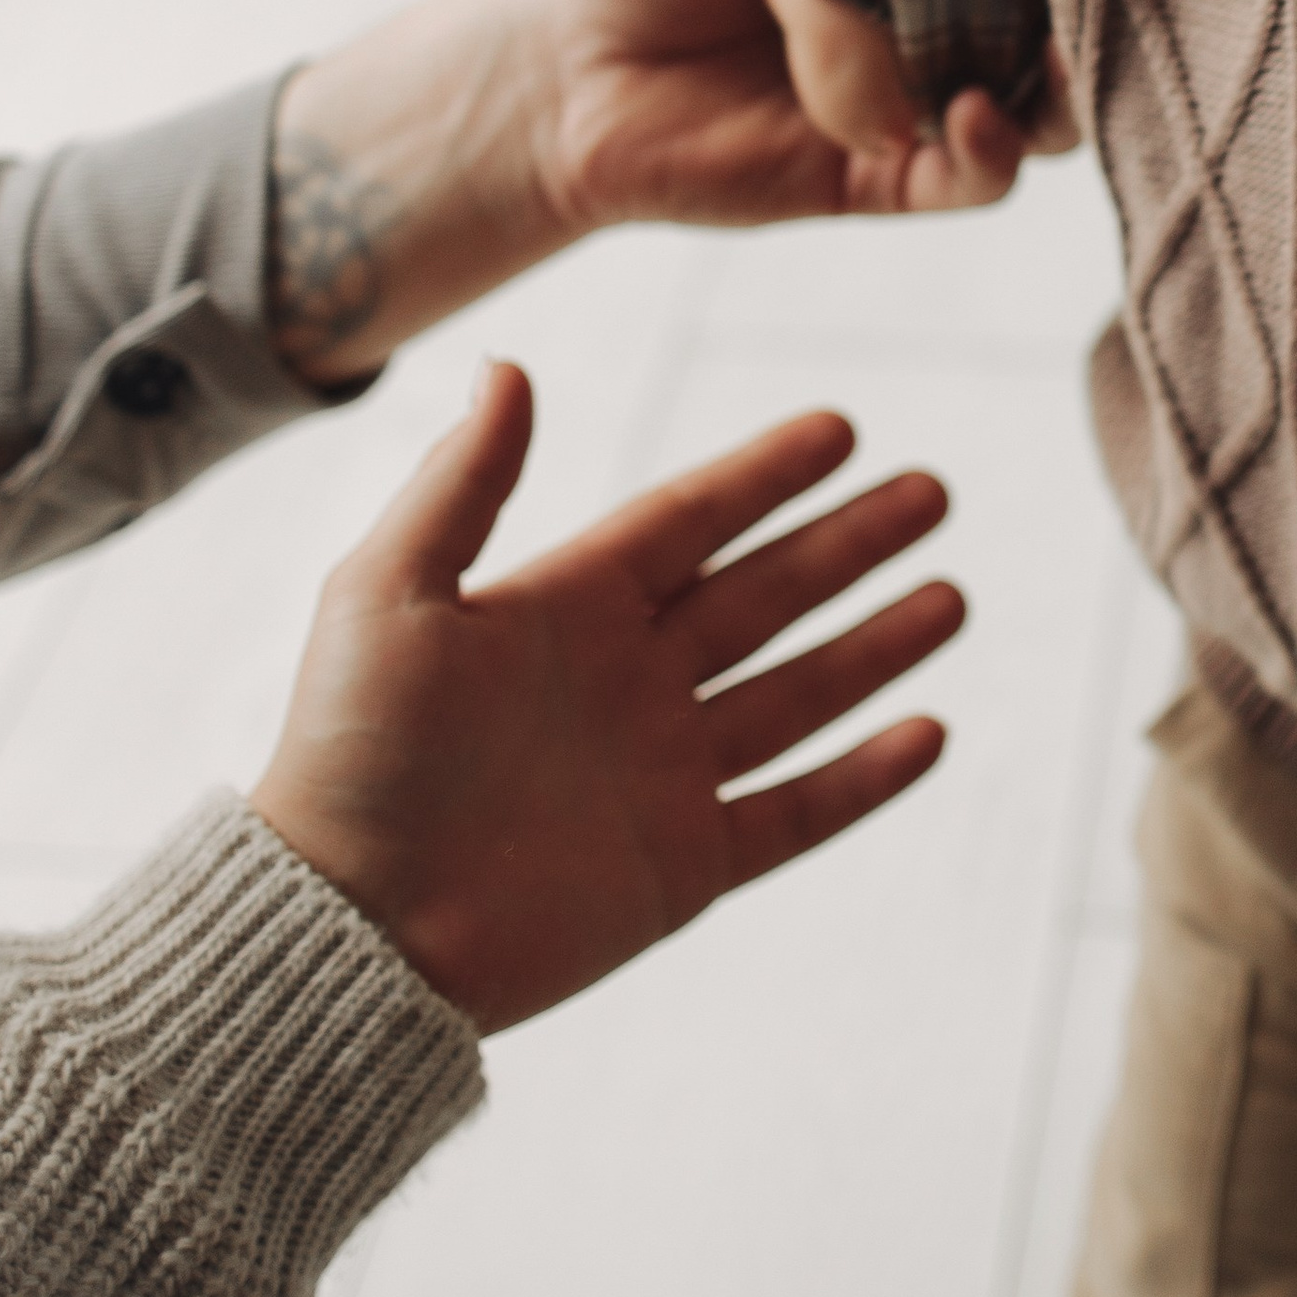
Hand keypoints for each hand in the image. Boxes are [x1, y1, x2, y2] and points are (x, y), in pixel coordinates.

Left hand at [252, 364, 963, 1028]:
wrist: (347, 931)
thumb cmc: (347, 756)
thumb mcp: (387, 592)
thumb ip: (461, 481)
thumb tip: (509, 364)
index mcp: (563, 608)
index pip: (691, 520)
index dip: (766, 474)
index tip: (843, 427)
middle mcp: (626, 682)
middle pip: (764, 594)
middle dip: (849, 543)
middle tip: (931, 492)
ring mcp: (662, 774)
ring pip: (798, 693)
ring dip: (875, 644)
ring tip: (950, 597)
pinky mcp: (682, 866)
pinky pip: (796, 812)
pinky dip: (866, 777)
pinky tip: (929, 732)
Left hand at [529, 0, 1051, 227]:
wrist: (563, 65)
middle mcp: (933, 9)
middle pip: (1054, 3)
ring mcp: (919, 94)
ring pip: (1043, 100)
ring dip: (1072, 81)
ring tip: (1069, 50)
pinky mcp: (889, 172)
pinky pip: (975, 175)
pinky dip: (994, 148)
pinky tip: (977, 112)